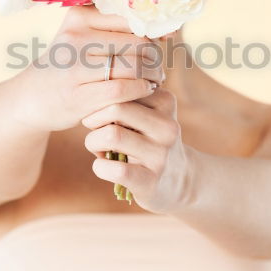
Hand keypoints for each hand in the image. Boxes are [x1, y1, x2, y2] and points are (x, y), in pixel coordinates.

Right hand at [14, 6, 165, 131]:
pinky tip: (144, 91)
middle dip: (156, 56)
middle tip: (159, 68)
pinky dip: (141, 90)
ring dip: (153, 75)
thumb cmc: (67, 67)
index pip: (132, 17)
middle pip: (137, 41)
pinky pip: (123, 89)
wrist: (30, 99)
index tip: (163, 41)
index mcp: (78, 17)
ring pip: (134, 65)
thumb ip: (115, 30)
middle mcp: (75, 38)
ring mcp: (74, 68)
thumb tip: (167, 29)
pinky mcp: (78, 96)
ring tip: (155, 80)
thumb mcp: (81, 38)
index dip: (154, 30)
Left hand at [82, 87, 188, 211]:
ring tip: (97, 148)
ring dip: (92, 142)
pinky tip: (103, 166)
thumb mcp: (148, 113)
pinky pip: (115, 169)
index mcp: (166, 103)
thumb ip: (127, 99)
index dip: (102, 100)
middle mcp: (167, 127)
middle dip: (93, 118)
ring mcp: (160, 155)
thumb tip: (93, 96)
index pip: (123, 89)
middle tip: (92, 128)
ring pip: (111, 135)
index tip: (100, 112)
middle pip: (116, 108)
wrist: (178, 180)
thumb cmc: (150, 140)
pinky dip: (99, 167)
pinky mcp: (150, 181)